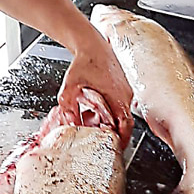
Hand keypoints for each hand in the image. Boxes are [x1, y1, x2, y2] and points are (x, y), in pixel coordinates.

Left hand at [58, 28, 133, 147]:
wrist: (92, 44)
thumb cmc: (86, 60)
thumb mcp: (71, 84)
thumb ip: (68, 103)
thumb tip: (68, 120)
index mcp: (118, 95)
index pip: (126, 125)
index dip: (122, 139)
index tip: (116, 149)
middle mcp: (125, 94)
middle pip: (124, 121)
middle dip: (114, 133)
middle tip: (103, 143)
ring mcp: (125, 91)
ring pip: (121, 113)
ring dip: (110, 122)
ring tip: (96, 127)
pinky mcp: (121, 88)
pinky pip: (118, 105)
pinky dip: (109, 112)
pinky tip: (95, 113)